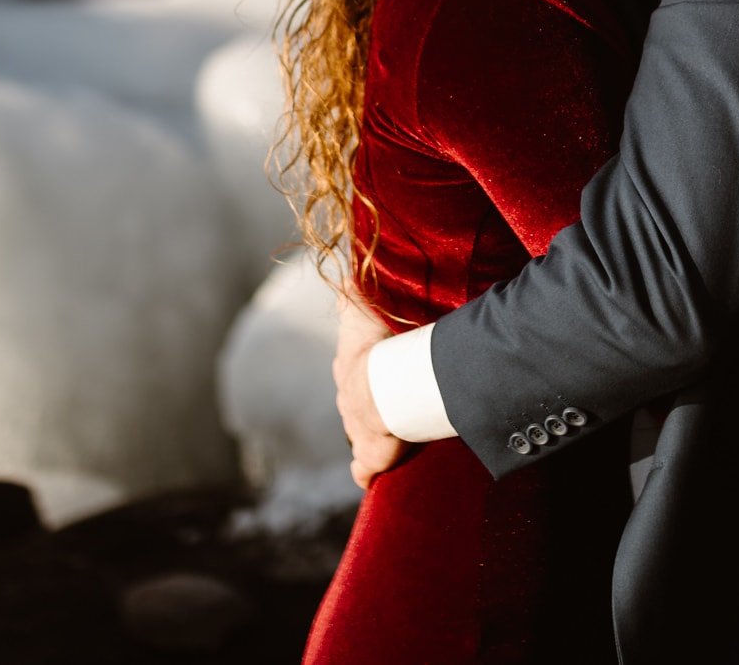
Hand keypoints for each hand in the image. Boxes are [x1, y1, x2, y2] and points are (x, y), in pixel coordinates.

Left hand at [333, 290, 405, 488]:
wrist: (386, 386)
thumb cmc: (380, 343)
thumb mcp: (360, 306)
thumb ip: (351, 288)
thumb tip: (342, 264)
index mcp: (349, 367)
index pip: (352, 369)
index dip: (365, 369)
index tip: (380, 368)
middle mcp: (348, 399)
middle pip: (355, 402)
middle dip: (369, 402)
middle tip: (393, 401)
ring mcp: (356, 429)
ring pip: (360, 433)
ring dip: (374, 433)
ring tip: (395, 433)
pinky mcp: (369, 457)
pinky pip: (364, 470)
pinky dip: (368, 471)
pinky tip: (374, 474)